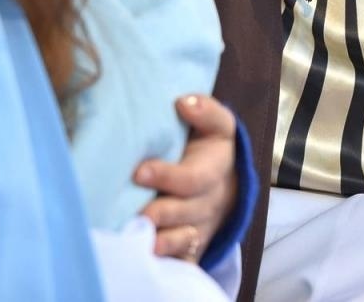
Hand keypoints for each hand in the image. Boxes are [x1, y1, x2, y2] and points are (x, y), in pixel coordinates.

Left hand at [135, 94, 237, 262]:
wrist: (226, 185)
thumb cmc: (212, 149)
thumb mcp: (218, 125)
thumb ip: (206, 111)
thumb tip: (185, 102)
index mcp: (213, 172)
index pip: (192, 178)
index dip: (167, 176)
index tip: (139, 171)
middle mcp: (207, 204)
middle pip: (184, 212)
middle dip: (161, 213)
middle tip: (137, 212)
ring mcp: (198, 227)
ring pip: (182, 240)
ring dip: (162, 242)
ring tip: (140, 239)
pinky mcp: (190, 246)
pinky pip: (182, 260)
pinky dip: (167, 261)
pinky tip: (146, 260)